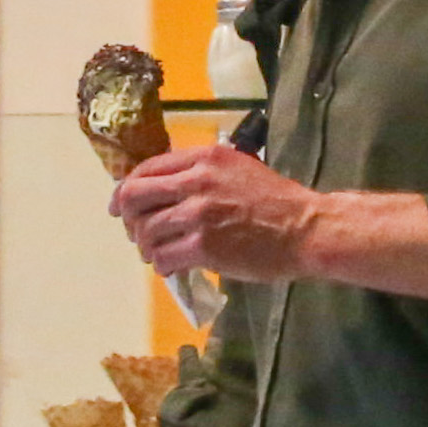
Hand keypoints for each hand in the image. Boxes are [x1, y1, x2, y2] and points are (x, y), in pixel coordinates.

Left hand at [109, 144, 319, 282]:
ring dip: (146, 246)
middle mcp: (196, 181)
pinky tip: (172, 268)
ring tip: (157, 255)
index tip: (121, 206)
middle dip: (128, 218)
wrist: (306, 228)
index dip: (126, 189)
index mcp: (203, 158)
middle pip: (135, 196)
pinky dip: (162, 265)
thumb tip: (166, 191)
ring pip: (146, 231)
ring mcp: (198, 214)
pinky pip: (164, 257)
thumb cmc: (277, 201)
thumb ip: (201, 173)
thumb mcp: (237, 168)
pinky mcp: (204, 246)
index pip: (146, 169)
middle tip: (136, 233)